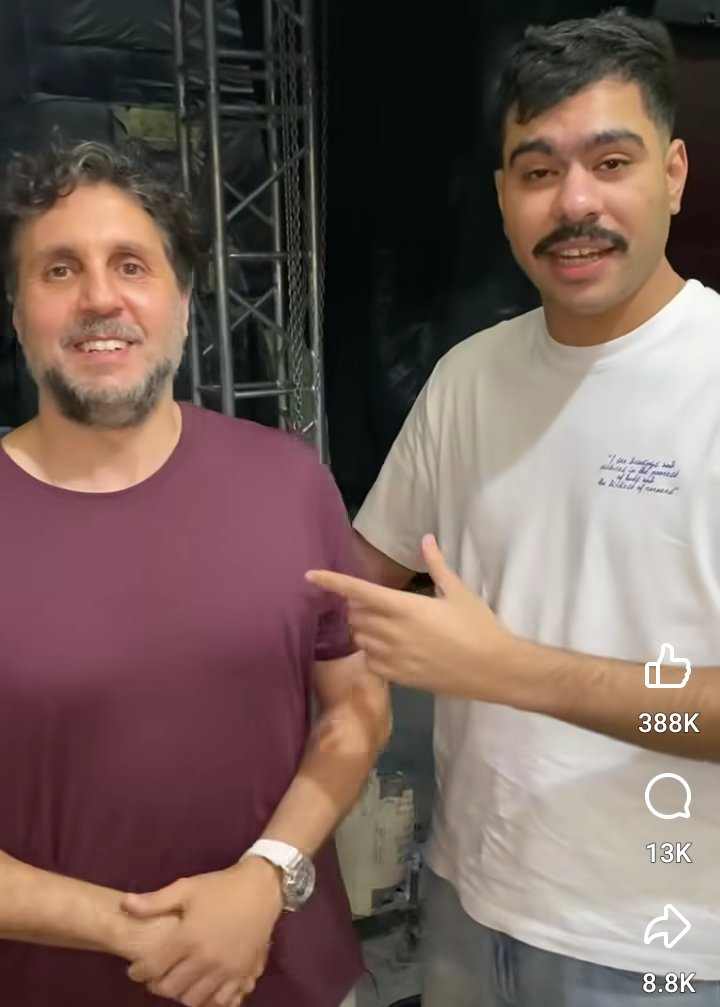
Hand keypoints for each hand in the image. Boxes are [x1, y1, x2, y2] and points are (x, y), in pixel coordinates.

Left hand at [120, 857, 282, 1006]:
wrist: (261, 888)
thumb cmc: (221, 887)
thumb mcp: (187, 888)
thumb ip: (155, 901)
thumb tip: (124, 904)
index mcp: (189, 937)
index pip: (153, 967)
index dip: (138, 972)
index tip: (135, 969)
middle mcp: (206, 959)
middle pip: (171, 988)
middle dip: (157, 984)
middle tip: (156, 975)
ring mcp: (226, 970)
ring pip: (194, 999)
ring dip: (182, 993)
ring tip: (179, 980)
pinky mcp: (243, 974)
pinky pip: (221, 1001)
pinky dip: (208, 999)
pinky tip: (203, 987)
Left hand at [306, 534, 514, 699]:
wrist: (493, 669)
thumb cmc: (478, 626)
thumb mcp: (458, 592)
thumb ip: (436, 565)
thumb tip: (425, 538)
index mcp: (405, 607)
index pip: (358, 591)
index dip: (331, 582)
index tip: (309, 575)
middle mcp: (392, 632)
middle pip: (355, 614)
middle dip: (357, 605)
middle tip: (375, 602)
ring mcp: (393, 657)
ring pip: (360, 638)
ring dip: (364, 628)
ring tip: (385, 625)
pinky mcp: (398, 677)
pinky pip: (370, 661)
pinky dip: (372, 652)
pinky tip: (391, 648)